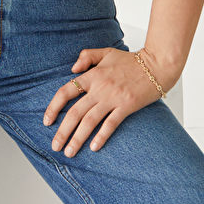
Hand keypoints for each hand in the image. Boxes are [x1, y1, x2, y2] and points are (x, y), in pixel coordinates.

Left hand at [42, 46, 176, 157]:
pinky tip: (93, 147)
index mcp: (92, 75)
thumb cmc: (131, 60)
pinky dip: (101, 136)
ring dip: (78, 138)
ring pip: (90, 121)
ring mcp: (113, 98)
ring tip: (69, 152)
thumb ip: (86, 57)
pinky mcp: (127, 106)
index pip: (66, 92)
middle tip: (55, 146)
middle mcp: (99, 88)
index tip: (46, 121)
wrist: (156, 64)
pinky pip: (111, 124)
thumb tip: (72, 69)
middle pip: (75, 112)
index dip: (54, 107)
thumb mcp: (105, 51)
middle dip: (63, 131)